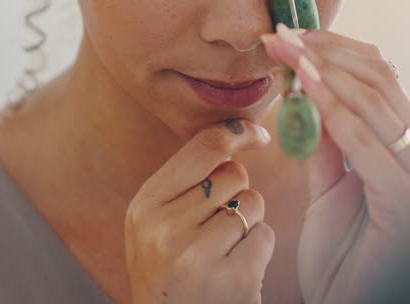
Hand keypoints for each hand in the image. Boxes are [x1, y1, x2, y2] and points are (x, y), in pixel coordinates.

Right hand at [123, 118, 275, 303]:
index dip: (238, 132)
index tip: (258, 134)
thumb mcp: (157, 223)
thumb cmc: (171, 270)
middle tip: (214, 228)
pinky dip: (258, 250)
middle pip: (234, 174)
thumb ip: (186, 181)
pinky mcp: (232, 279)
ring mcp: (197, 255)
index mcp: (144, 205)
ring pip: (253, 203)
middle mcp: (165, 228)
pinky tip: (234, 271)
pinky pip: (265, 236)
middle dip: (236, 193)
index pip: (203, 146)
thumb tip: (237, 130)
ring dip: (248, 223)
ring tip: (222, 251)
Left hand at [262, 24, 409, 303]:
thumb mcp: (331, 188)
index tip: (290, 34)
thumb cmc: (342, 260)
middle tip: (280, 34)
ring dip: (324, 68)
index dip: (336, 50)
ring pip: (377, 99)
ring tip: (286, 50)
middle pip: (381, 79)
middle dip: (326, 51)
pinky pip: (367, 141)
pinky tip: (303, 87)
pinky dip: (334, 108)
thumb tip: (307, 93)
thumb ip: (328, 143)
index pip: (383, 79)